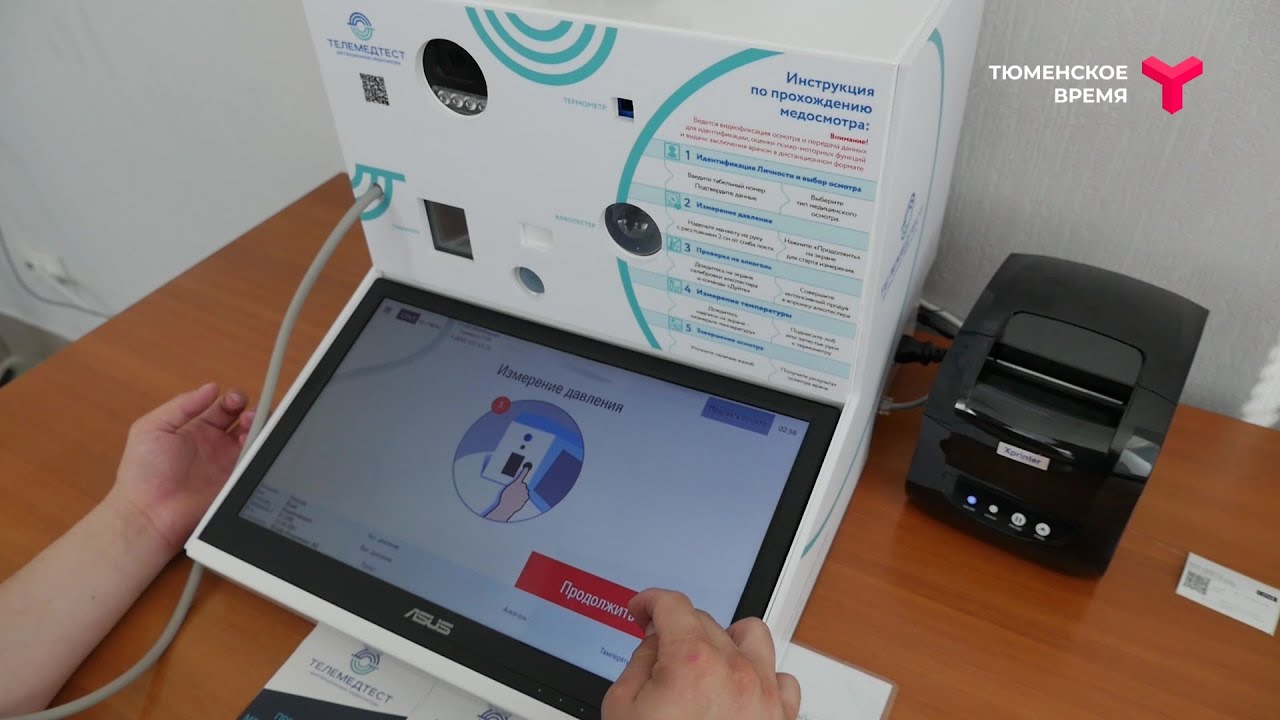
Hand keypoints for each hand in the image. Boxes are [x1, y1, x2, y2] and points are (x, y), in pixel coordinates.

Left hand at [107, 382, 253, 553]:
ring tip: (250, 426)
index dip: (233, 399)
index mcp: (196, 430)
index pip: (224, 408)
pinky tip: (250, 443)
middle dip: (251, 411)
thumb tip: (211, 387)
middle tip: (246, 412)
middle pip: (245, 421)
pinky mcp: (235, 481)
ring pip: (255, 439)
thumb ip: (182, 405)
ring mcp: (227, 464)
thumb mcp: (152, 428)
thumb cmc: (142, 474)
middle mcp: (215, 446)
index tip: (234, 399)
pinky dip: (259, 450)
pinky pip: (255, 462)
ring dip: (259, 428)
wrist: (148, 514)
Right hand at [485, 471, 530, 521]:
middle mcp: (522, 487)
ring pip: (524, 490)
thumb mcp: (507, 489)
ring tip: (515, 497)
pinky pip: (526, 495)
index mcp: (517, 483)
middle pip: (523, 485)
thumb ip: (513, 485)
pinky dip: (523, 497)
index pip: (522, 475)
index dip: (525, 470)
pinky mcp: (527, 497)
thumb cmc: (505, 498)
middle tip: (514, 492)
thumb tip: (515, 486)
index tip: (527, 466)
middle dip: (520, 487)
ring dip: (521, 492)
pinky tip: (518, 499)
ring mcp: (525, 492)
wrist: (507, 507)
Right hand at [603, 589, 800, 719]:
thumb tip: (653, 645)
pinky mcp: (780, 719)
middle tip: (659, 651)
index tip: (641, 610)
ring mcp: (762, 694)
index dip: (649, 601)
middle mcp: (734, 670)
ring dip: (727, 639)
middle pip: (706, 620)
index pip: (672, 605)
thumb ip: (638, 664)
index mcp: (692, 661)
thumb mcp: (622, 708)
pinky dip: (762, 677)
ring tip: (709, 657)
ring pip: (752, 635)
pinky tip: (743, 688)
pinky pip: (782, 679)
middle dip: (678, 628)